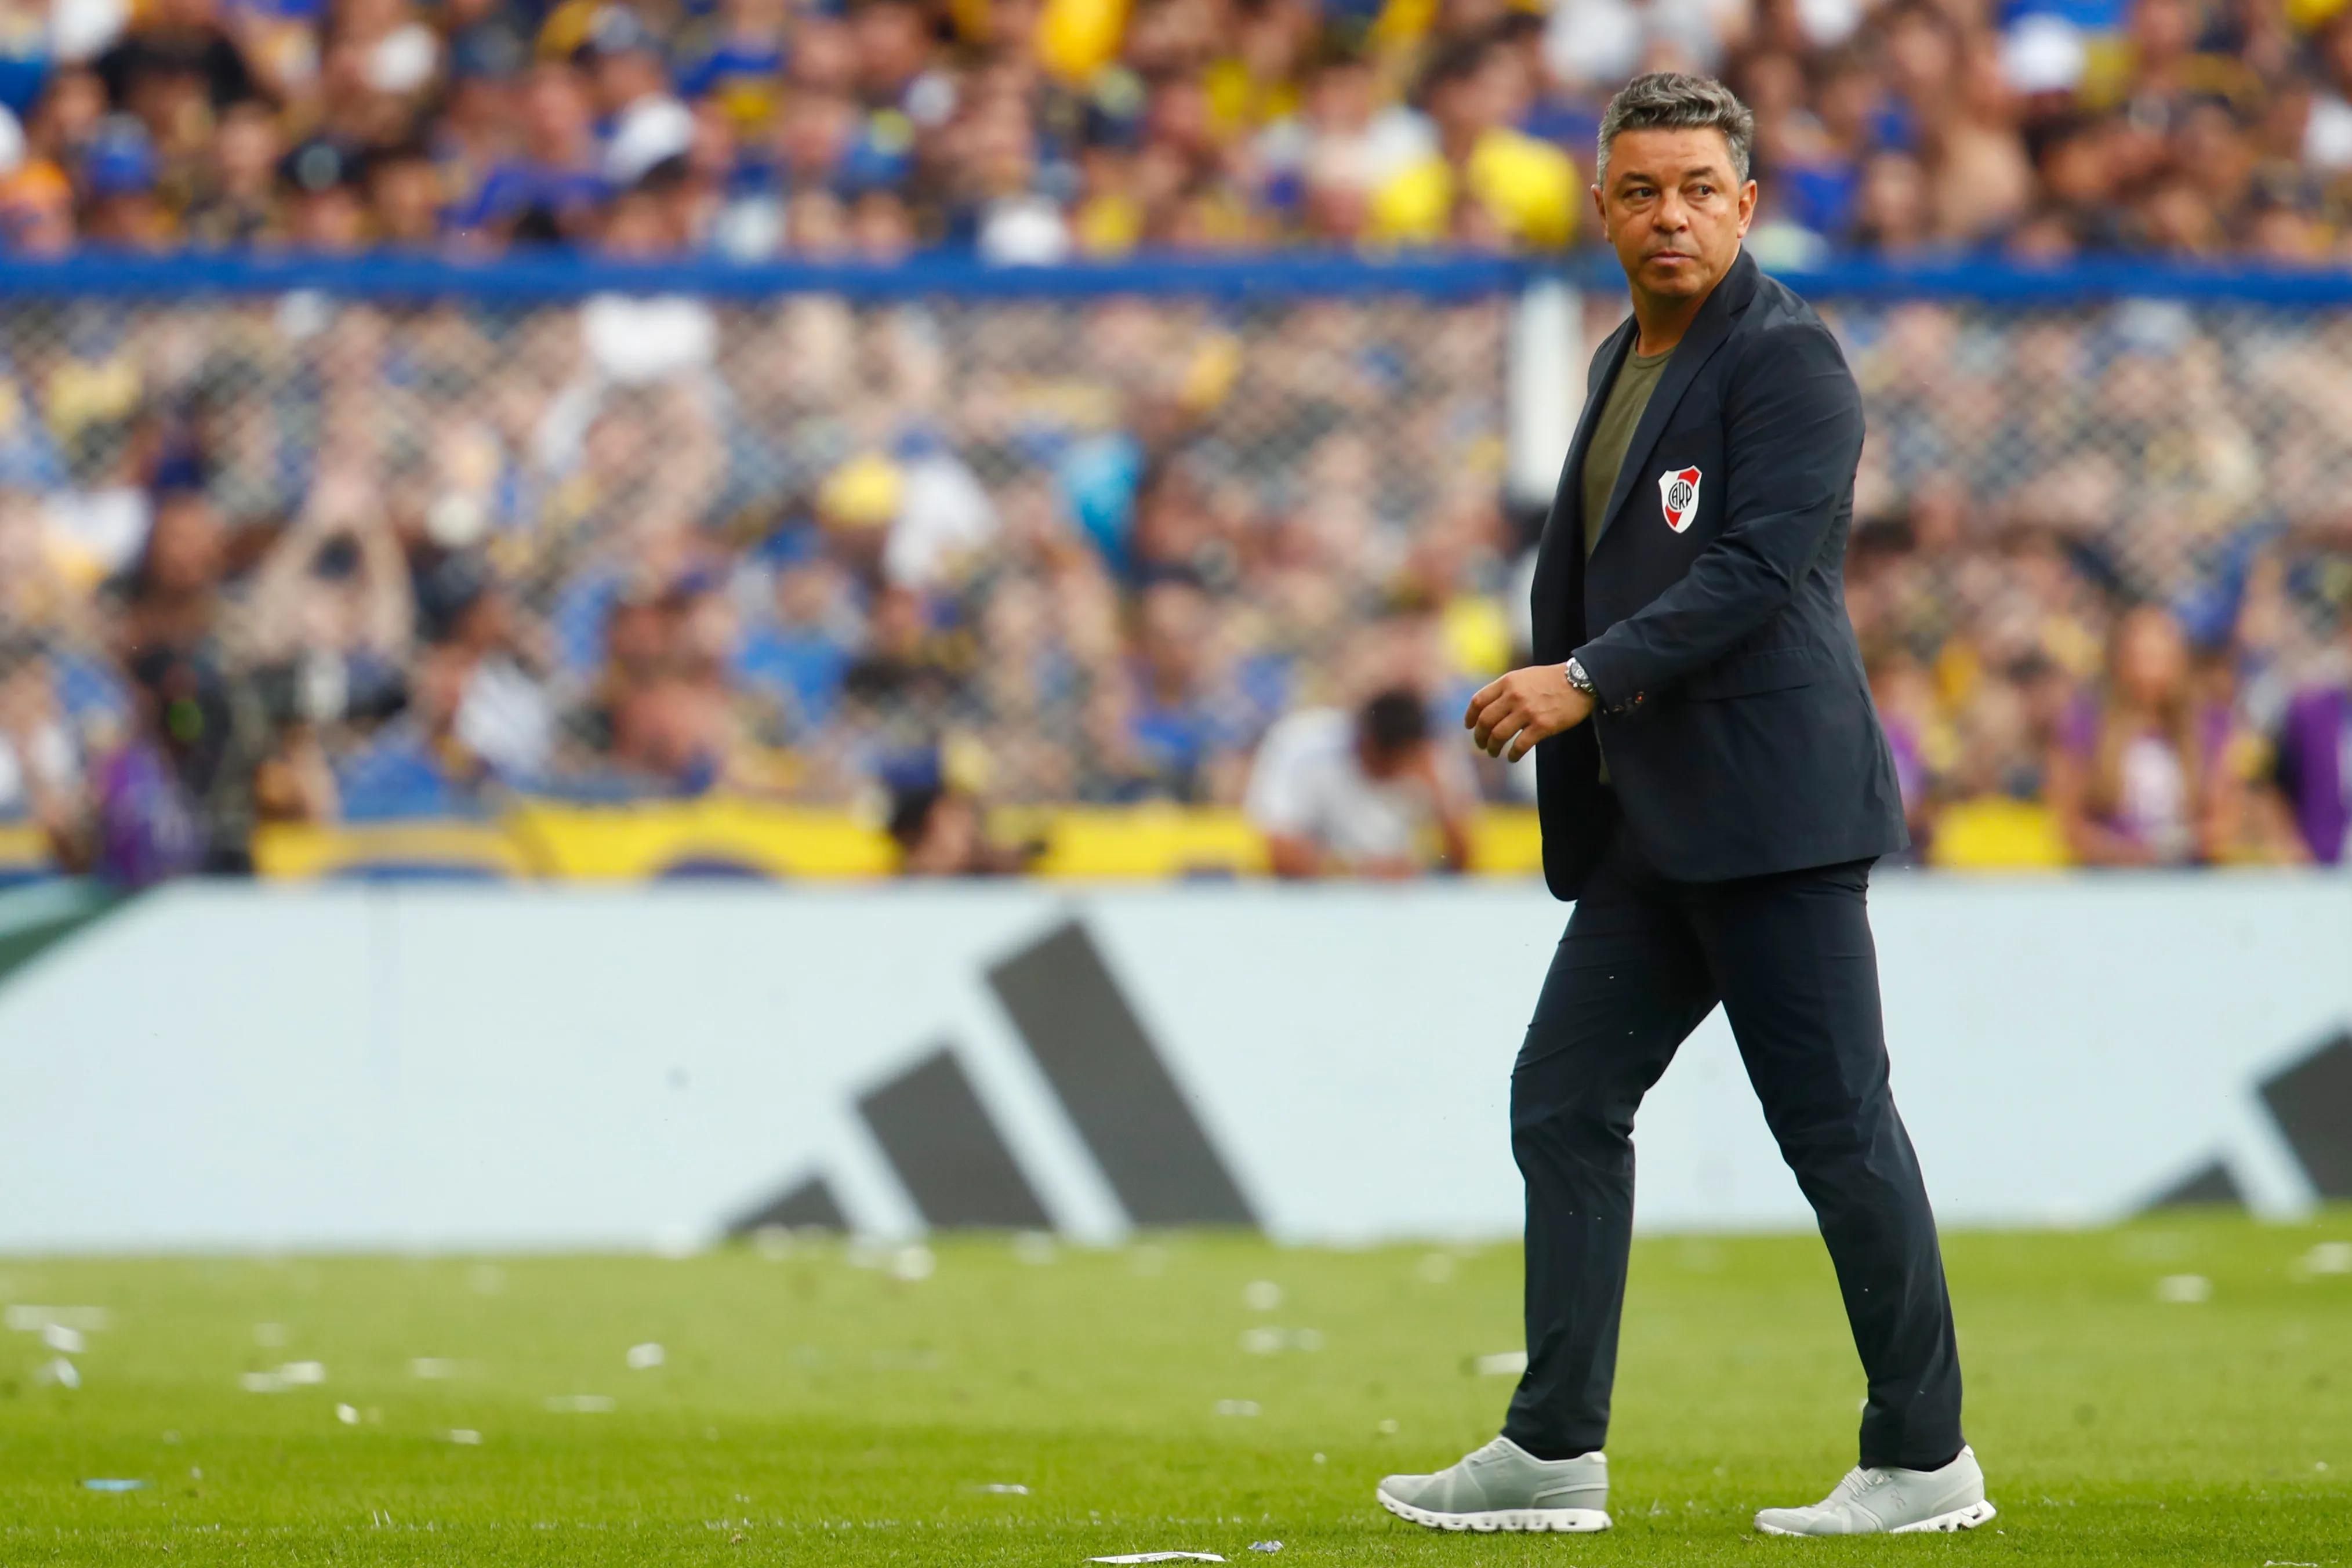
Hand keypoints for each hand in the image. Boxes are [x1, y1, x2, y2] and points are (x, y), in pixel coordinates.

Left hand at [1464, 664, 1592, 761]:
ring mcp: (1527, 711)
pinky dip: (1513, 755)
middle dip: (1480, 737)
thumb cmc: (1552, 679)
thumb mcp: (1524, 676)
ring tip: (1494, 753)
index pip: (1478, 701)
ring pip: (1499, 735)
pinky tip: (1512, 758)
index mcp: (1507, 682)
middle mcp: (1514, 696)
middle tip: (1482, 745)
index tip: (1469, 727)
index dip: (1470, 717)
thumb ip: (1507, 688)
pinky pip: (1520, 746)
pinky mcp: (1542, 726)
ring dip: (1493, 748)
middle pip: (1485, 721)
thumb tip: (1489, 707)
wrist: (1580, 681)